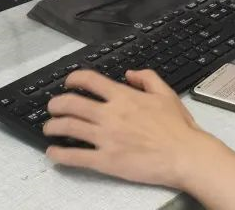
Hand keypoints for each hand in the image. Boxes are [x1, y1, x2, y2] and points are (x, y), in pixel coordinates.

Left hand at [44, 69, 227, 189]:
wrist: (185, 155)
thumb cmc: (178, 128)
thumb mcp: (166, 93)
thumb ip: (147, 78)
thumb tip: (130, 74)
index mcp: (125, 97)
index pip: (89, 81)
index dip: (73, 79)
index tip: (68, 82)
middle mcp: (111, 115)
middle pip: (71, 104)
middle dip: (56, 104)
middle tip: (53, 107)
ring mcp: (106, 138)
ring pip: (68, 128)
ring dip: (53, 126)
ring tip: (50, 128)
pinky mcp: (105, 161)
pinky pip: (75, 156)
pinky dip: (59, 155)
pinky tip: (53, 153)